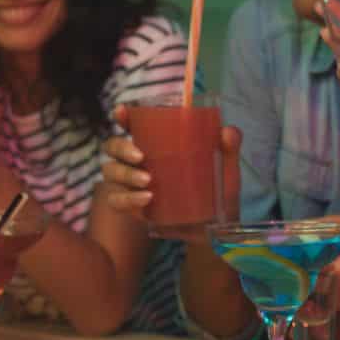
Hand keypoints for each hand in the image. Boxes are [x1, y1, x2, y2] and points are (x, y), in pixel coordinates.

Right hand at [102, 104, 241, 240]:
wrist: (214, 226)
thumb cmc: (217, 189)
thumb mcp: (226, 168)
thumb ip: (228, 149)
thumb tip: (228, 131)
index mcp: (157, 143)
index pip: (132, 124)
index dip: (122, 116)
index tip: (121, 112)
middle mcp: (138, 160)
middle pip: (112, 146)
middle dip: (121, 147)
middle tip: (141, 156)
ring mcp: (130, 183)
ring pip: (111, 172)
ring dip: (126, 174)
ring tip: (148, 180)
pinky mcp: (131, 207)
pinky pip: (116, 200)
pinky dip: (128, 198)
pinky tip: (147, 199)